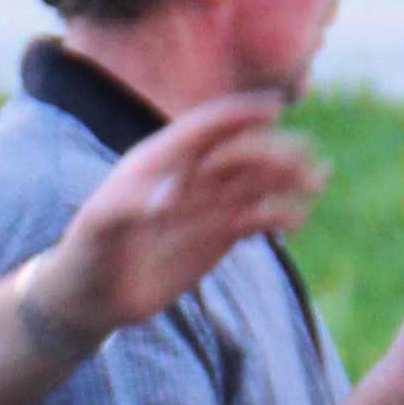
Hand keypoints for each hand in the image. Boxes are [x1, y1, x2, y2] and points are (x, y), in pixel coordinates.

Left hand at [37, 95, 325, 344]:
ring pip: (254, 184)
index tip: (272, 108)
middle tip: (305, 156)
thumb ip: (131, 204)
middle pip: (239, 153)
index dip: (238, 116)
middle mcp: (188, 175)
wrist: (90, 296)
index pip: (205, 128)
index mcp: (159, 159)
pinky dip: (276, 216)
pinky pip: (254, 219)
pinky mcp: (218, 235)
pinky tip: (294, 220)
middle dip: (272, 151)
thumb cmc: (86, 253)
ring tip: (317, 179)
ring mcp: (206, 204)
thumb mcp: (100, 226)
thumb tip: (167, 198)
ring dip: (286, 178)